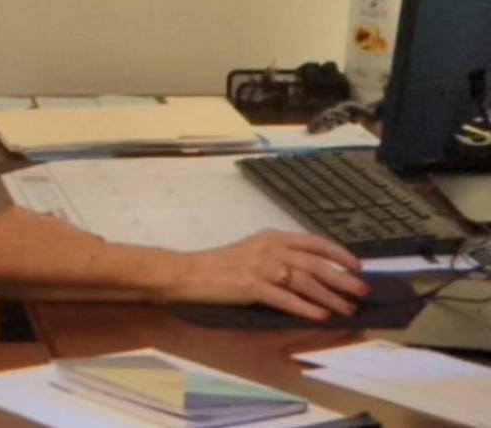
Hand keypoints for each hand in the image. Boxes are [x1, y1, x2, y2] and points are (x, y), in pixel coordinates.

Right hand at [176, 230, 368, 319]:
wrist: (189, 273)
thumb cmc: (221, 265)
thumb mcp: (253, 250)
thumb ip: (280, 255)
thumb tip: (312, 271)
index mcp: (272, 236)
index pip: (314, 242)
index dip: (339, 254)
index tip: (357, 266)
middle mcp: (269, 248)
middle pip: (315, 264)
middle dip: (343, 279)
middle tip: (363, 291)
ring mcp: (260, 267)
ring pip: (305, 282)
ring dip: (330, 296)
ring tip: (348, 308)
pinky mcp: (251, 287)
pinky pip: (285, 298)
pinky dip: (305, 308)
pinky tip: (321, 316)